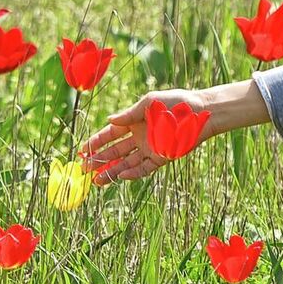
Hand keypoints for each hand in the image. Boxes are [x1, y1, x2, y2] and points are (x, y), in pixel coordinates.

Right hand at [80, 79, 267, 182]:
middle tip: (84, 170)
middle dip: (99, 160)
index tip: (82, 150)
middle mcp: (140, 137)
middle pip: (115, 151)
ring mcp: (150, 148)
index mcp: (134, 122)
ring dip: (112, 171)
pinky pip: (144, 168)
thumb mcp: (150, 103)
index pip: (110, 134)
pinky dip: (132, 173)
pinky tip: (120, 176)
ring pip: (126, 163)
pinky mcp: (162, 157)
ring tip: (96, 181)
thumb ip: (130, 114)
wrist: (200, 112)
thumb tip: (110, 120)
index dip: (96, 142)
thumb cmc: (176, 103)